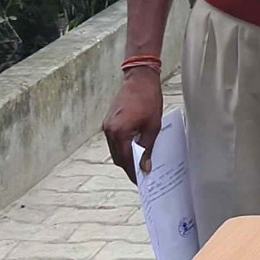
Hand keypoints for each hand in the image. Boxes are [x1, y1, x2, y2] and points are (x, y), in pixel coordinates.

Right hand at [102, 66, 163, 183]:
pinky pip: (115, 140)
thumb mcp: (153, 127)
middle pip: (118, 157)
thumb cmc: (149, 100)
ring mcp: (107, 126)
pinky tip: (135, 148)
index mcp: (119, 133)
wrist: (140, 79)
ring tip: (140, 163)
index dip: (133, 172)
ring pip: (115, 149)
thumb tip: (145, 167)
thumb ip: (148, 148)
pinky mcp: (109, 121)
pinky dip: (123, 147)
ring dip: (126, 157)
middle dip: (129, 167)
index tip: (141, 181)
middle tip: (142, 174)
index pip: (125, 160)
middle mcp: (109, 131)